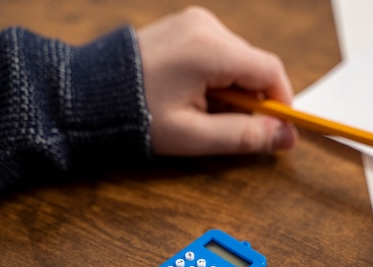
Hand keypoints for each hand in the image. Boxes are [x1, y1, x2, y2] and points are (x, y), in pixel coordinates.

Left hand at [135, 6, 297, 155]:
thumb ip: (244, 136)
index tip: (280, 129)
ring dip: (232, 90)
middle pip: (254, 65)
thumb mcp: (194, 135)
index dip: (282, 103)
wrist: (86, 96)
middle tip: (225, 127)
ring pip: (238, 61)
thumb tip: (286, 137)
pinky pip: (218, 53)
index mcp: (210, 49)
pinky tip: (192, 95)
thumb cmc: (135, 116)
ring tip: (200, 112)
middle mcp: (206, 26)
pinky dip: (217, 77)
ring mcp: (194, 22)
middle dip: (251, 100)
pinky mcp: (185, 27)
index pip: (270, 71)